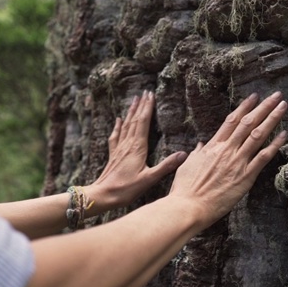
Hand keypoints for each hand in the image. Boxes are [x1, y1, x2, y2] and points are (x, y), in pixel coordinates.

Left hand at [85, 91, 187, 213]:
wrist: (104, 195)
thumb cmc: (126, 189)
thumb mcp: (150, 179)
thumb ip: (166, 166)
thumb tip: (184, 154)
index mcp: (137, 147)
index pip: (144, 122)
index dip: (148, 107)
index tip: (151, 95)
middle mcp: (127, 144)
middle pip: (135, 120)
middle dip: (141, 105)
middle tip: (145, 92)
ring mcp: (119, 149)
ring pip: (125, 125)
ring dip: (130, 112)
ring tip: (134, 100)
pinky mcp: (113, 154)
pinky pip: (116, 136)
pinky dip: (117, 126)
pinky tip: (118, 120)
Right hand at [168, 91, 287, 226]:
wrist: (188, 207)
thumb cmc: (185, 189)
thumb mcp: (188, 166)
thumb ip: (198, 153)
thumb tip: (201, 145)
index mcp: (212, 147)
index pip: (231, 121)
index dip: (244, 107)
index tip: (254, 96)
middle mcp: (227, 150)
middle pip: (248, 123)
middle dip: (263, 107)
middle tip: (275, 95)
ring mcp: (237, 162)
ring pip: (258, 135)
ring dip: (272, 119)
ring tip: (283, 106)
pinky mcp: (245, 177)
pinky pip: (263, 157)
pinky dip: (274, 145)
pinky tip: (284, 134)